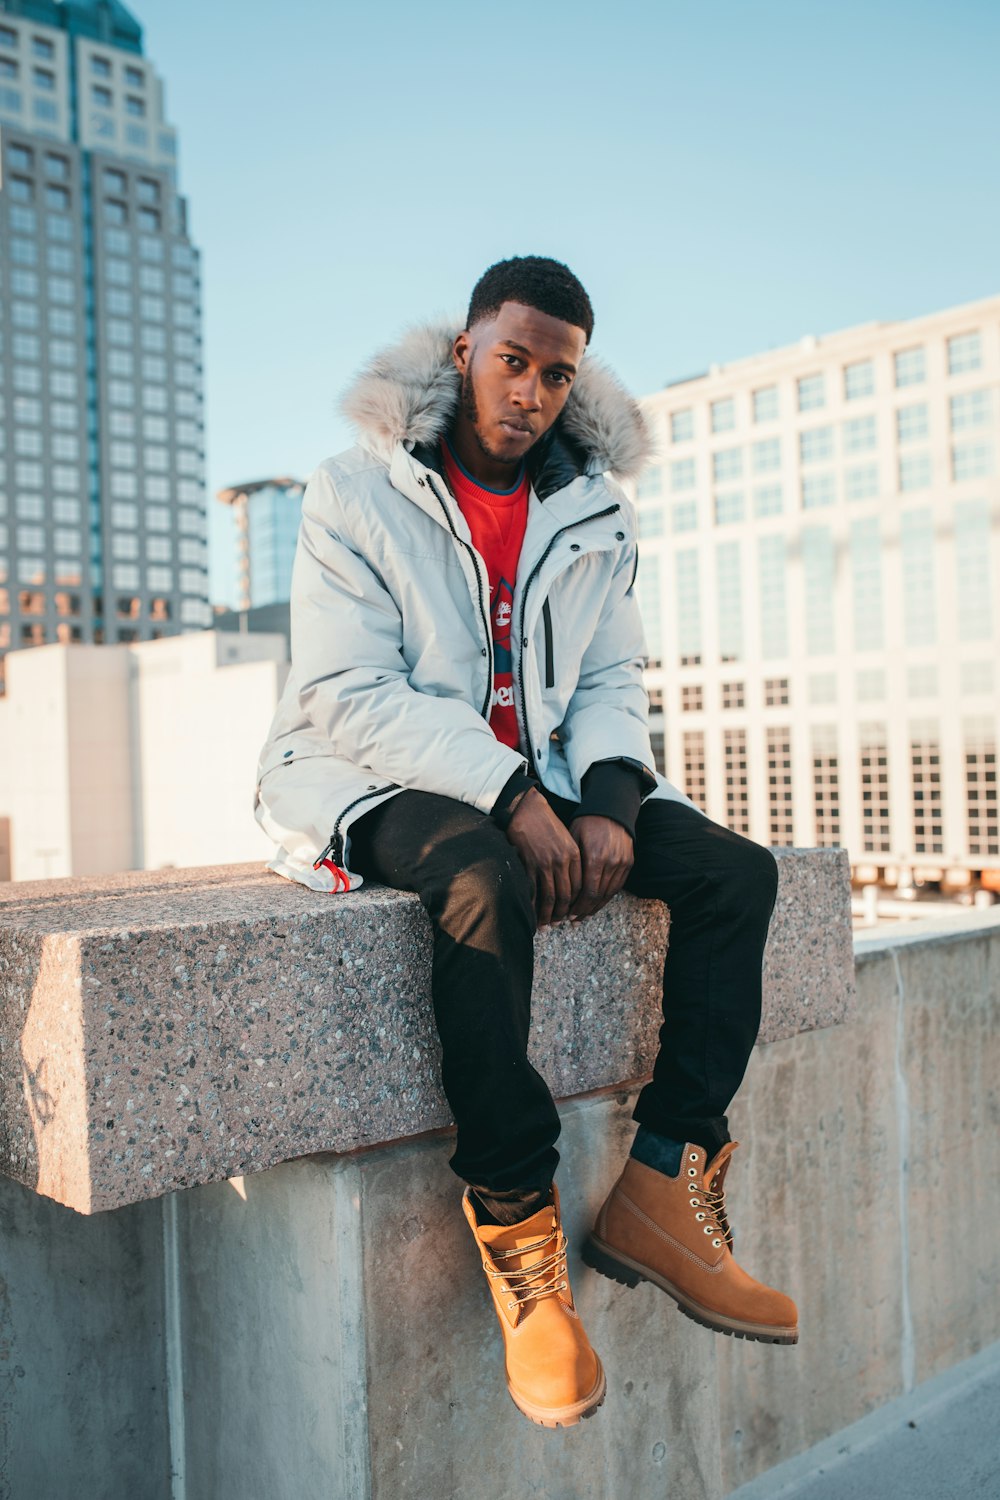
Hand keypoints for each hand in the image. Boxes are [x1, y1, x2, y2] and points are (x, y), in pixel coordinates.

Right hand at [506, 787, 582, 925]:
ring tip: (544, 926)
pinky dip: (532, 905)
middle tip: (557, 925)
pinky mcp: (528, 863)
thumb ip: (571, 860)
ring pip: (549, 896)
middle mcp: (561, 861)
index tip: (571, 913)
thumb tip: (570, 884)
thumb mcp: (566, 839)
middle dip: (561, 914)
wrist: (526, 809)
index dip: (575, 904)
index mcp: (574, 855)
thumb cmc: (546, 824)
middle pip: (565, 895)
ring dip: (547, 915)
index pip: (579, 887)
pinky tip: (531, 914)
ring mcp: (544, 863)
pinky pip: (532, 890)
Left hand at [567, 815, 632, 919]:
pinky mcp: (629, 863)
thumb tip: (558, 889)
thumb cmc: (586, 823)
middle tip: (574, 921)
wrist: (611, 809)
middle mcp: (611, 863)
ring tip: (584, 916)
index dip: (578, 906)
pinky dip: (607, 897)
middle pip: (598, 896)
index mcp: (595, 858)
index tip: (568, 915)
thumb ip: (570, 865)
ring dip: (596, 907)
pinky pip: (618, 886)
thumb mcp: (573, 840)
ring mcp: (622, 863)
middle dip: (585, 910)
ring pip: (609, 893)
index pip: (587, 892)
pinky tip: (597, 903)